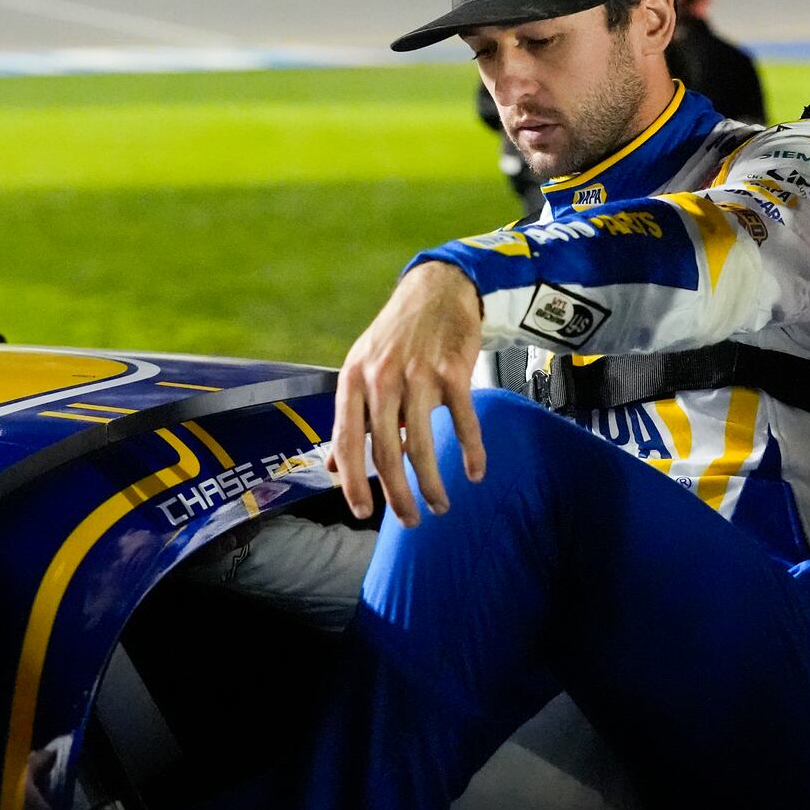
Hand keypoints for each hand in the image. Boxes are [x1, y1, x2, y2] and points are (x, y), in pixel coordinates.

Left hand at [327, 261, 486, 525]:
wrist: (437, 289)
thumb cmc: (396, 335)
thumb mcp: (361, 369)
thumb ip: (350, 418)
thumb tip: (335, 467)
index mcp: (353, 379)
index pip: (347, 440)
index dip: (353, 482)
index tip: (363, 512)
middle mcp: (383, 378)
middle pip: (388, 452)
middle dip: (398, 495)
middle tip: (409, 520)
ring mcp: (419, 374)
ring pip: (424, 445)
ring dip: (432, 484)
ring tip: (439, 505)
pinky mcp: (454, 371)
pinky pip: (464, 422)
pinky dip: (472, 452)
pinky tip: (475, 472)